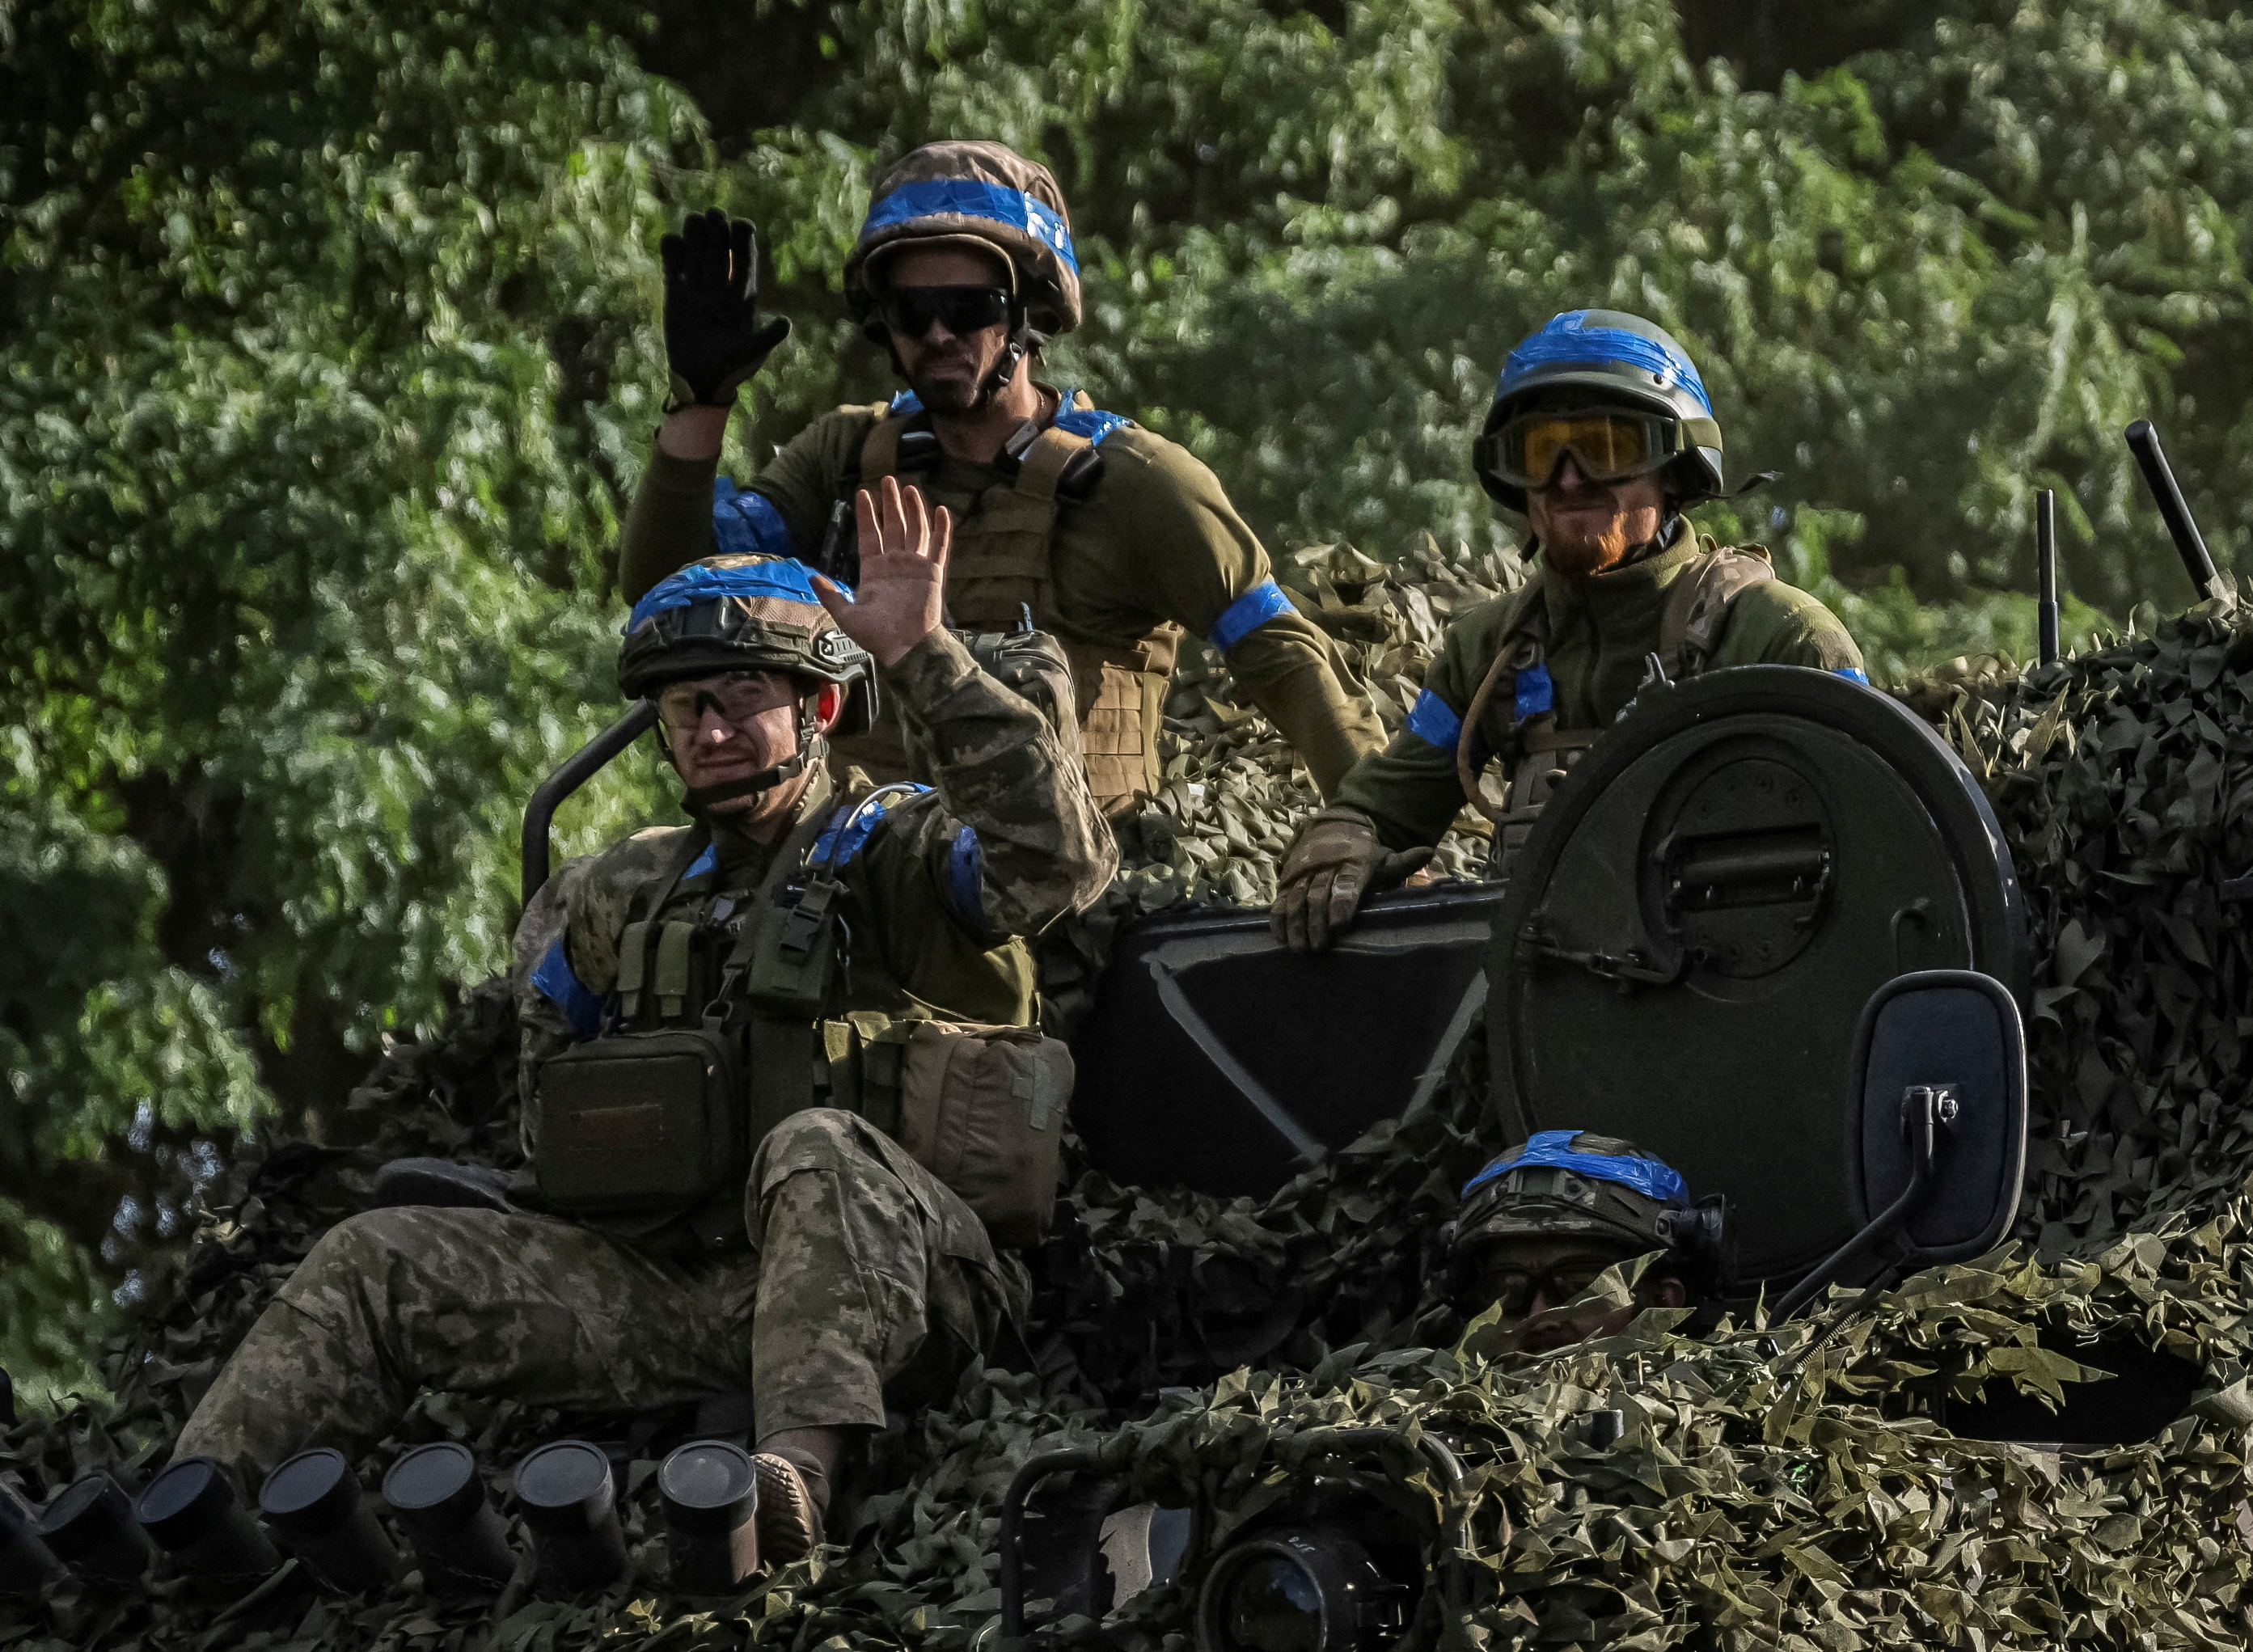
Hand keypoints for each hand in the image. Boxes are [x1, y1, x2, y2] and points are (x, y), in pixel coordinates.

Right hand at [660, 208, 791, 409]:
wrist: (699, 378)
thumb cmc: (731, 368)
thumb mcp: (751, 354)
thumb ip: (767, 338)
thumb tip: (786, 323)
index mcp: (744, 292)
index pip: (746, 254)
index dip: (743, 236)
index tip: (741, 226)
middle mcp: (722, 283)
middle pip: (721, 242)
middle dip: (718, 226)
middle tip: (713, 218)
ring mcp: (698, 284)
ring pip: (697, 244)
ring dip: (695, 230)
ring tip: (693, 227)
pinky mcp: (674, 288)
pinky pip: (672, 258)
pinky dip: (672, 246)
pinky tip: (673, 249)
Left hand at [810, 476, 951, 669]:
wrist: (905, 648)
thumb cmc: (876, 636)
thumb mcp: (847, 615)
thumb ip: (831, 595)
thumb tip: (811, 577)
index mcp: (874, 570)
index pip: (869, 534)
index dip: (867, 514)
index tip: (862, 493)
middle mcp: (895, 564)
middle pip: (893, 526)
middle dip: (890, 503)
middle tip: (888, 479)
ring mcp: (915, 567)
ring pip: (915, 530)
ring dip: (914, 509)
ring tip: (910, 487)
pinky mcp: (933, 573)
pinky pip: (939, 547)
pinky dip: (942, 529)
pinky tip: (942, 510)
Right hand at [1270, 809, 1433, 952]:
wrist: (1334, 824)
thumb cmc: (1363, 851)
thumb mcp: (1383, 856)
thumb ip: (1402, 862)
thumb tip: (1429, 852)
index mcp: (1351, 862)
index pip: (1346, 885)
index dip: (1341, 905)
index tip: (1339, 927)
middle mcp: (1324, 866)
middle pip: (1318, 895)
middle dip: (1316, 921)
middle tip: (1318, 946)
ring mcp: (1303, 872)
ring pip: (1297, 897)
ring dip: (1296, 924)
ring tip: (1299, 948)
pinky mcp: (1288, 878)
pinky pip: (1280, 897)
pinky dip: (1279, 917)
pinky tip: (1280, 937)